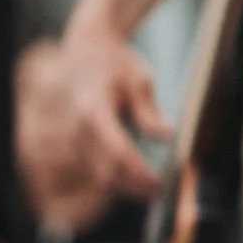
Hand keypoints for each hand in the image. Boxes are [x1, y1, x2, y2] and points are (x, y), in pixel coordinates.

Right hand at [53, 19, 169, 202]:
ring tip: (154, 189)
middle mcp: (79, 128)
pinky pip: (96, 167)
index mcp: (93, 111)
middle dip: (135, 187)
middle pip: (106, 171)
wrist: (86, 50)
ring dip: (126, 186)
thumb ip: (149, 111)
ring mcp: (75, 137)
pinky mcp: (78, 142)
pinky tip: (138, 179)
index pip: (117, 152)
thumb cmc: (115, 62)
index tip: (160, 183)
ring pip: (99, 174)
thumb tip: (167, 136)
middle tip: (162, 192)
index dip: (139, 172)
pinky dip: (117, 176)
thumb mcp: (139, 79)